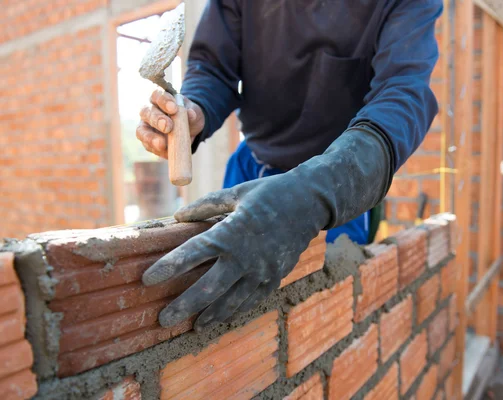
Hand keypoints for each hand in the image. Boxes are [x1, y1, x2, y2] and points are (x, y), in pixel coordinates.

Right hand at [137, 89, 204, 158]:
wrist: (190, 130)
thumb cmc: (189, 117)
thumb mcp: (195, 112)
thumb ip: (192, 112)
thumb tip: (191, 114)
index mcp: (160, 99)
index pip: (158, 96)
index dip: (164, 101)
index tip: (174, 108)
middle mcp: (149, 111)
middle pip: (147, 112)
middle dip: (157, 120)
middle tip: (168, 127)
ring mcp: (146, 127)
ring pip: (142, 130)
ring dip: (151, 137)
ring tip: (161, 144)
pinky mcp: (148, 141)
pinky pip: (147, 145)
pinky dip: (155, 149)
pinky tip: (163, 151)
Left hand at [142, 172, 327, 328]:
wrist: (311, 202)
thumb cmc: (270, 193)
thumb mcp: (236, 193)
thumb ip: (205, 206)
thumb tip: (177, 217)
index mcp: (231, 232)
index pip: (192, 253)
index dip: (168, 267)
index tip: (147, 280)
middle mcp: (246, 257)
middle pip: (208, 288)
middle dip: (184, 306)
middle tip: (163, 319)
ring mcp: (263, 271)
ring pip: (231, 302)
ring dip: (210, 315)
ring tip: (193, 326)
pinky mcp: (276, 277)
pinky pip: (252, 300)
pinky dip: (236, 310)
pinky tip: (223, 318)